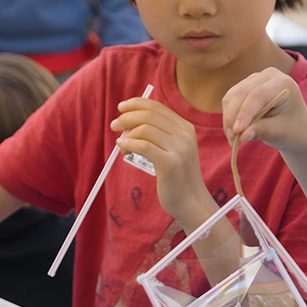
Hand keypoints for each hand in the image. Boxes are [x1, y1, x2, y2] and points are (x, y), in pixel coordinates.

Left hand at [112, 96, 212, 224]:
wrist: (192, 202)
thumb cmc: (177, 177)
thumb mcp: (173, 150)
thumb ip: (159, 134)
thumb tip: (129, 121)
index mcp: (186, 128)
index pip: (157, 107)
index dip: (136, 104)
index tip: (121, 108)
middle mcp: (185, 135)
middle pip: (149, 115)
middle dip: (126, 117)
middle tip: (114, 125)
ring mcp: (180, 149)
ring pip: (144, 129)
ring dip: (127, 134)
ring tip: (121, 145)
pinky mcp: (171, 164)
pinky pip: (143, 146)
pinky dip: (128, 144)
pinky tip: (122, 147)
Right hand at [223, 67, 306, 149]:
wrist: (296, 127)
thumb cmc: (293, 129)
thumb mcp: (281, 132)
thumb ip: (262, 131)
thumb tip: (242, 135)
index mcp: (283, 83)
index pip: (257, 94)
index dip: (244, 113)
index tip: (237, 132)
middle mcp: (268, 76)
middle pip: (241, 93)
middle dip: (233, 118)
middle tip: (232, 140)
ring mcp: (255, 79)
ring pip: (232, 97)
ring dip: (228, 119)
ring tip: (234, 140)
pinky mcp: (245, 86)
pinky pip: (230, 100)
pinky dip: (228, 117)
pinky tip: (234, 133)